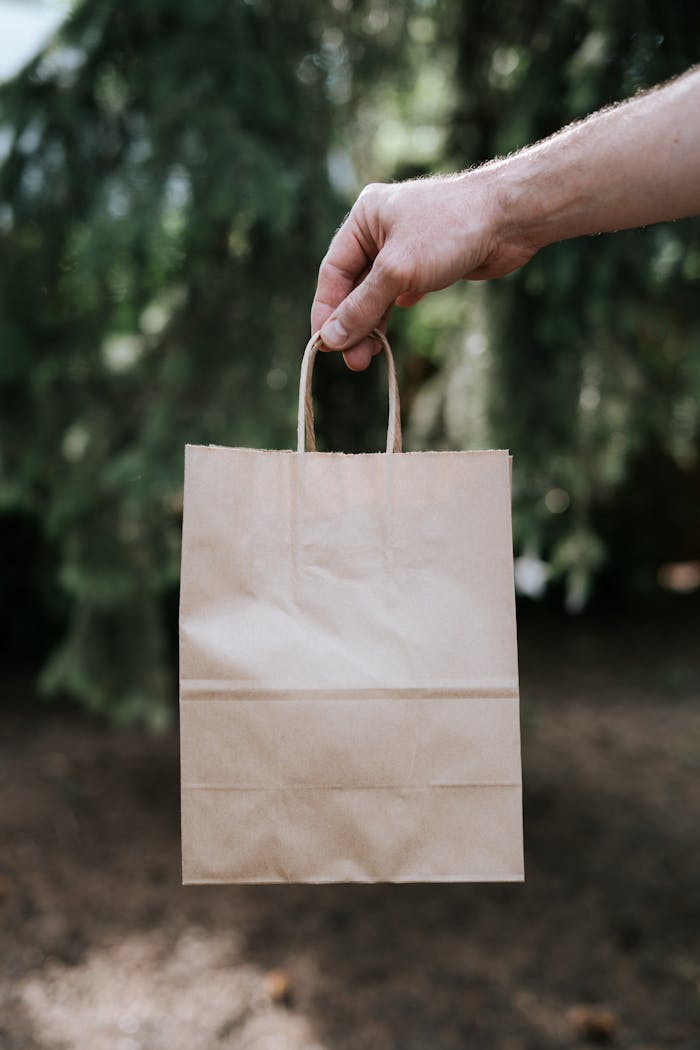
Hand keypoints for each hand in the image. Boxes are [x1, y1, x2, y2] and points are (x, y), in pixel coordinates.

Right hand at [310, 172, 535, 369]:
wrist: (509, 219)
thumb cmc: (450, 230)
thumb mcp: (397, 272)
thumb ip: (362, 307)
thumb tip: (330, 339)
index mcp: (365, 218)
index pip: (333, 272)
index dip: (326, 311)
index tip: (324, 346)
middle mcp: (381, 230)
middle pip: (354, 285)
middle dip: (351, 324)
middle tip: (353, 362)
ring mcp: (406, 246)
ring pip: (377, 292)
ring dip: (371, 324)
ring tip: (368, 357)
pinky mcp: (429, 262)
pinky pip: (400, 292)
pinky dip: (392, 312)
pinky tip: (387, 332)